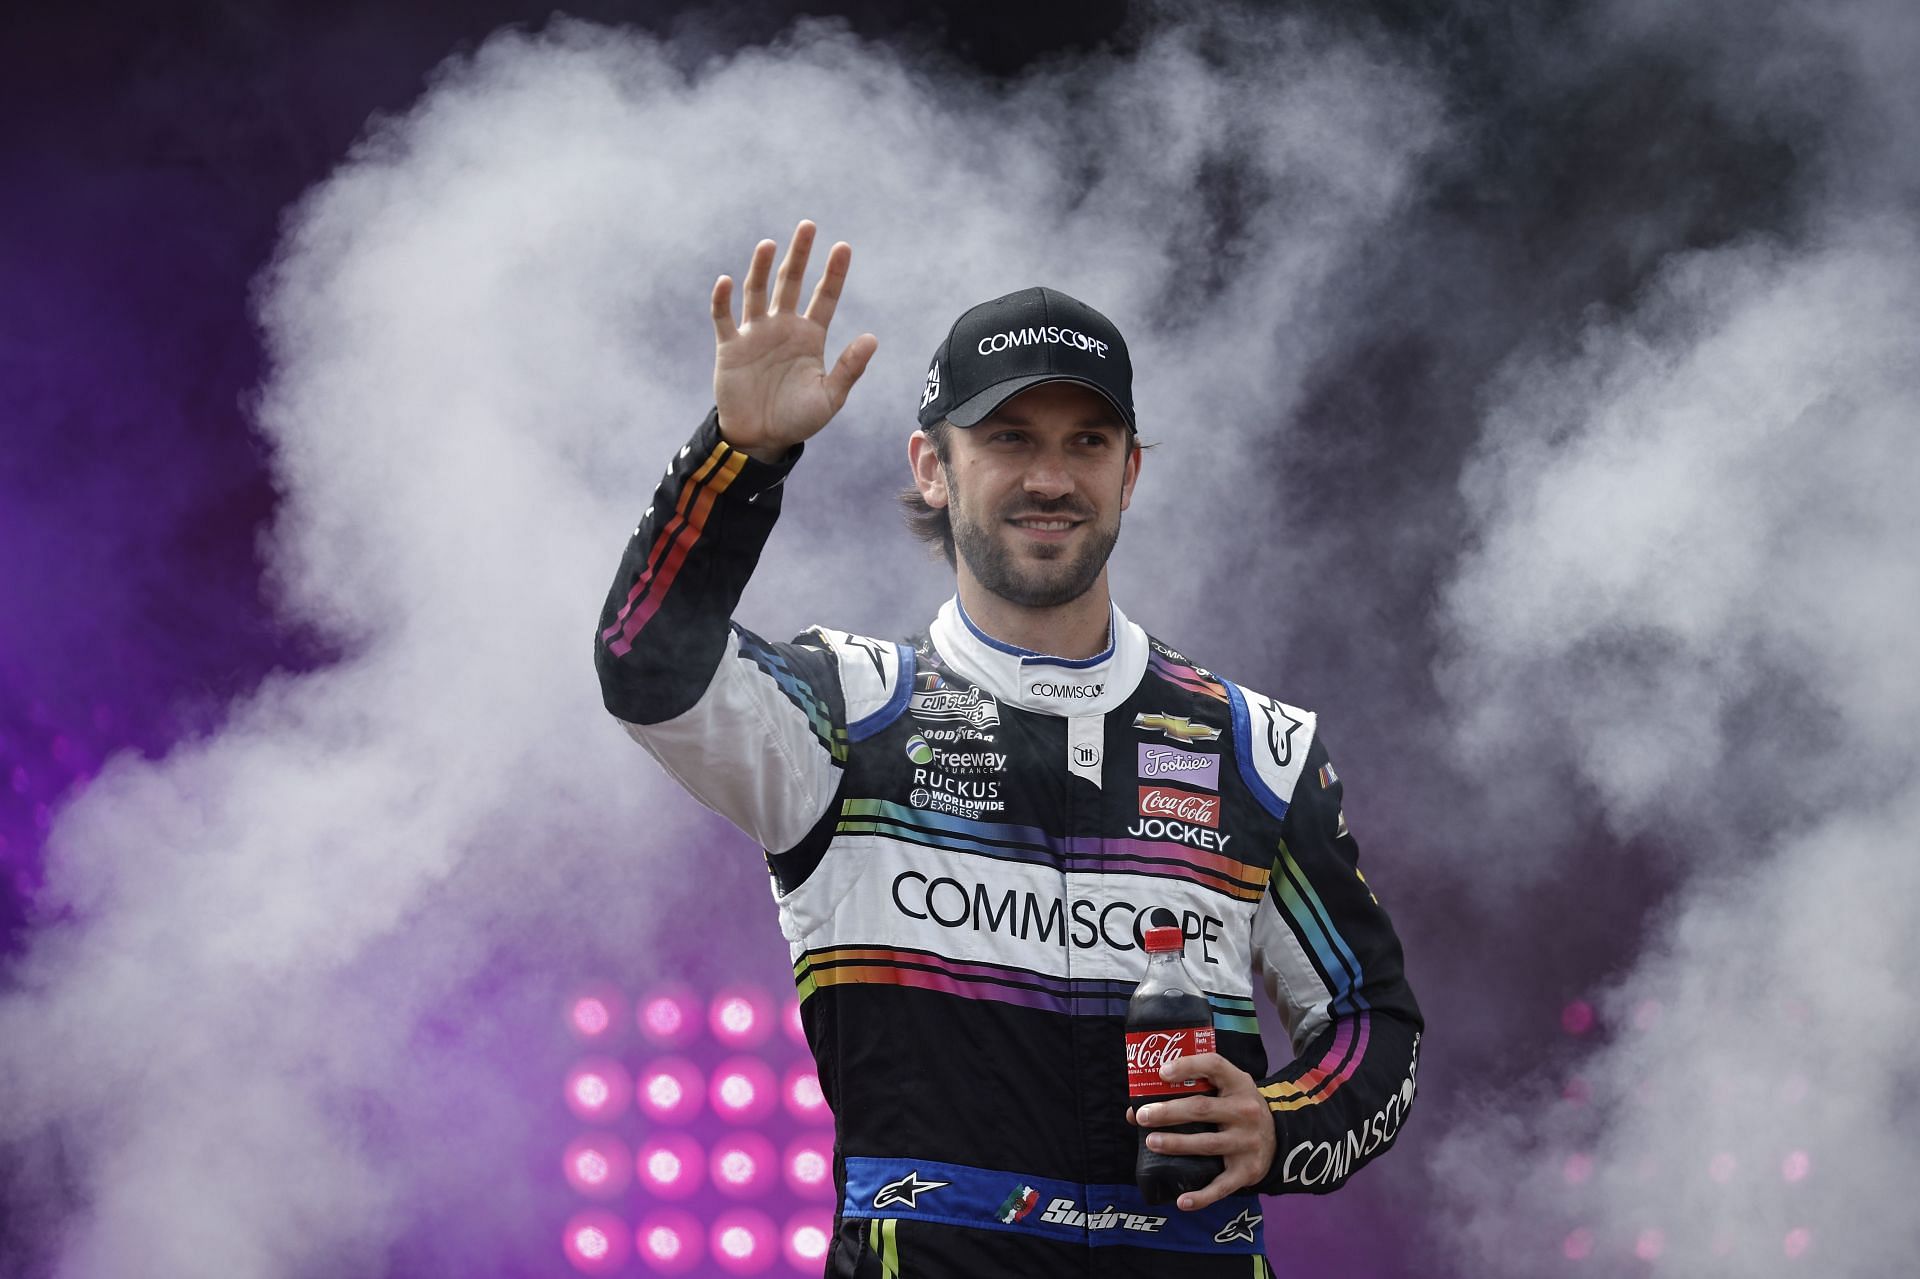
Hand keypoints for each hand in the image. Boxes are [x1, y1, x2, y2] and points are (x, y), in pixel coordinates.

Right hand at [711, 220, 878, 462]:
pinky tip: (726, 281)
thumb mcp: (830, 397)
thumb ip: (849, 368)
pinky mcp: (730, 346)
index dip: (834, 273)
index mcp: (810, 336)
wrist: (761, 439)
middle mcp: (783, 327)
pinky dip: (722, 299)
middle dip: (800, 254)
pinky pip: (724, 317)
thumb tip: (871, 338)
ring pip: (757, 291)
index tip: (843, 246)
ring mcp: (755, 334)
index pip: (824, 296)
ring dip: (762, 267)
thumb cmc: (798, 419)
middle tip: (808, 226)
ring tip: (769, 244)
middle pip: (791, 282)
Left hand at [1126, 1052, 1276, 1211]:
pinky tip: (1182, 1201)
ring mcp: (1247, 1142)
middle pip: (1202, 1109)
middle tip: (1143, 1116)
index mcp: (1238, 1083)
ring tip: (1151, 1143)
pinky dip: (1201, 1196)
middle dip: (1169, 1112)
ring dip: (1176, 1144)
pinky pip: (1221, 1186)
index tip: (1162, 1072)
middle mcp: (1245, 1111)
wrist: (1277, 1139)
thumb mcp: (1224, 1090)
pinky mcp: (1247, 1171)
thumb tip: (1135, 1111)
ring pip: (1206, 1144)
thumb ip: (1187, 1092)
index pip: (1214, 1066)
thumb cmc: (1236, 1107)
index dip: (1188, 1066)